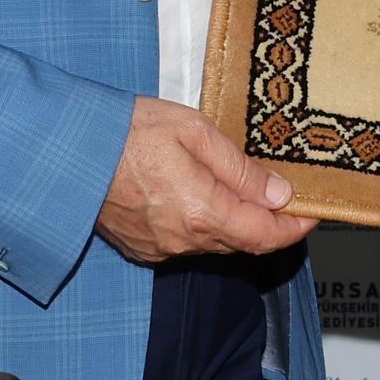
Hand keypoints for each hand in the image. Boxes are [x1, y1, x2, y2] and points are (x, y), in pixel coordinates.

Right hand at [98, 97, 318, 263]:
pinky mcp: (141, 247)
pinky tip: (199, 196)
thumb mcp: (194, 131)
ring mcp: (160, 249)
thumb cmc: (126, 131)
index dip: (296, 227)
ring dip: (235, 223)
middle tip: (284, 193)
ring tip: (242, 189)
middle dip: (269, 223)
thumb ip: (240, 168)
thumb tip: (279, 193)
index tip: (314, 211)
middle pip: (243, 243)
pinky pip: (186, 243)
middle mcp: (183, 241)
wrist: (66, 150)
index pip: (266, 236)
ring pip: (215, 244)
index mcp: (202, 212)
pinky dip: (203, 225)